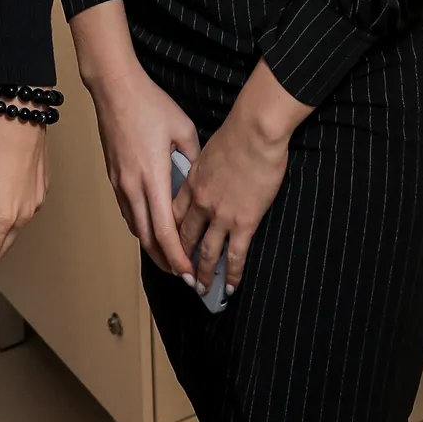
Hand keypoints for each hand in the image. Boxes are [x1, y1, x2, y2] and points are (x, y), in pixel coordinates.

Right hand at [85, 58, 201, 278]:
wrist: (114, 88)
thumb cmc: (150, 104)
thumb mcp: (183, 129)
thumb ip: (194, 159)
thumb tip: (202, 179)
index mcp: (153, 178)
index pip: (165, 231)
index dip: (177, 257)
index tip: (189, 271)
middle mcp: (133, 186)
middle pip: (148, 239)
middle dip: (165, 262)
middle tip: (182, 275)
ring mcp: (119, 182)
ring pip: (135, 227)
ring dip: (152, 247)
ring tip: (169, 258)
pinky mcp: (113, 176)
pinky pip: (127, 211)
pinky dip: (141, 227)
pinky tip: (151, 228)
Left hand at [174, 61, 312, 295]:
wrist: (255, 131)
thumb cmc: (236, 132)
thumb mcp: (207, 148)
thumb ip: (201, 167)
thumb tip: (203, 176)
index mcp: (191, 182)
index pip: (173, 214)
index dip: (169, 233)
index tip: (167, 245)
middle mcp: (201, 202)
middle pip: (185, 237)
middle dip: (181, 259)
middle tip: (181, 275)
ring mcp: (221, 214)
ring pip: (207, 252)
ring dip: (203, 274)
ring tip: (201, 289)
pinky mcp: (244, 221)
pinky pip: (235, 255)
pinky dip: (231, 274)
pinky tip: (230, 287)